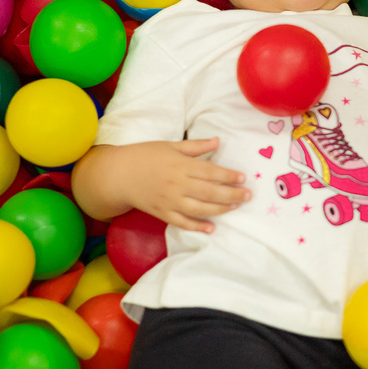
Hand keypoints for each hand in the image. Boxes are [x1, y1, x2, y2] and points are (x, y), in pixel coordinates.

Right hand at [117, 138, 249, 233]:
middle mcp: (177, 185)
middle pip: (209, 192)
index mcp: (180, 166)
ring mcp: (169, 201)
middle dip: (231, 195)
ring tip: (235, 207)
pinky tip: (211, 228)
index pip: (210, 172)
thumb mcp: (171, 146)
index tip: (243, 178)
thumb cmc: (146, 156)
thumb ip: (196, 146)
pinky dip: (197, 226)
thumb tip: (218, 140)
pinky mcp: (162, 213)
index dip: (228, 176)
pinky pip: (182, 222)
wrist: (118, 174)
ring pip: (199, 209)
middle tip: (248, 196)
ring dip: (220, 209)